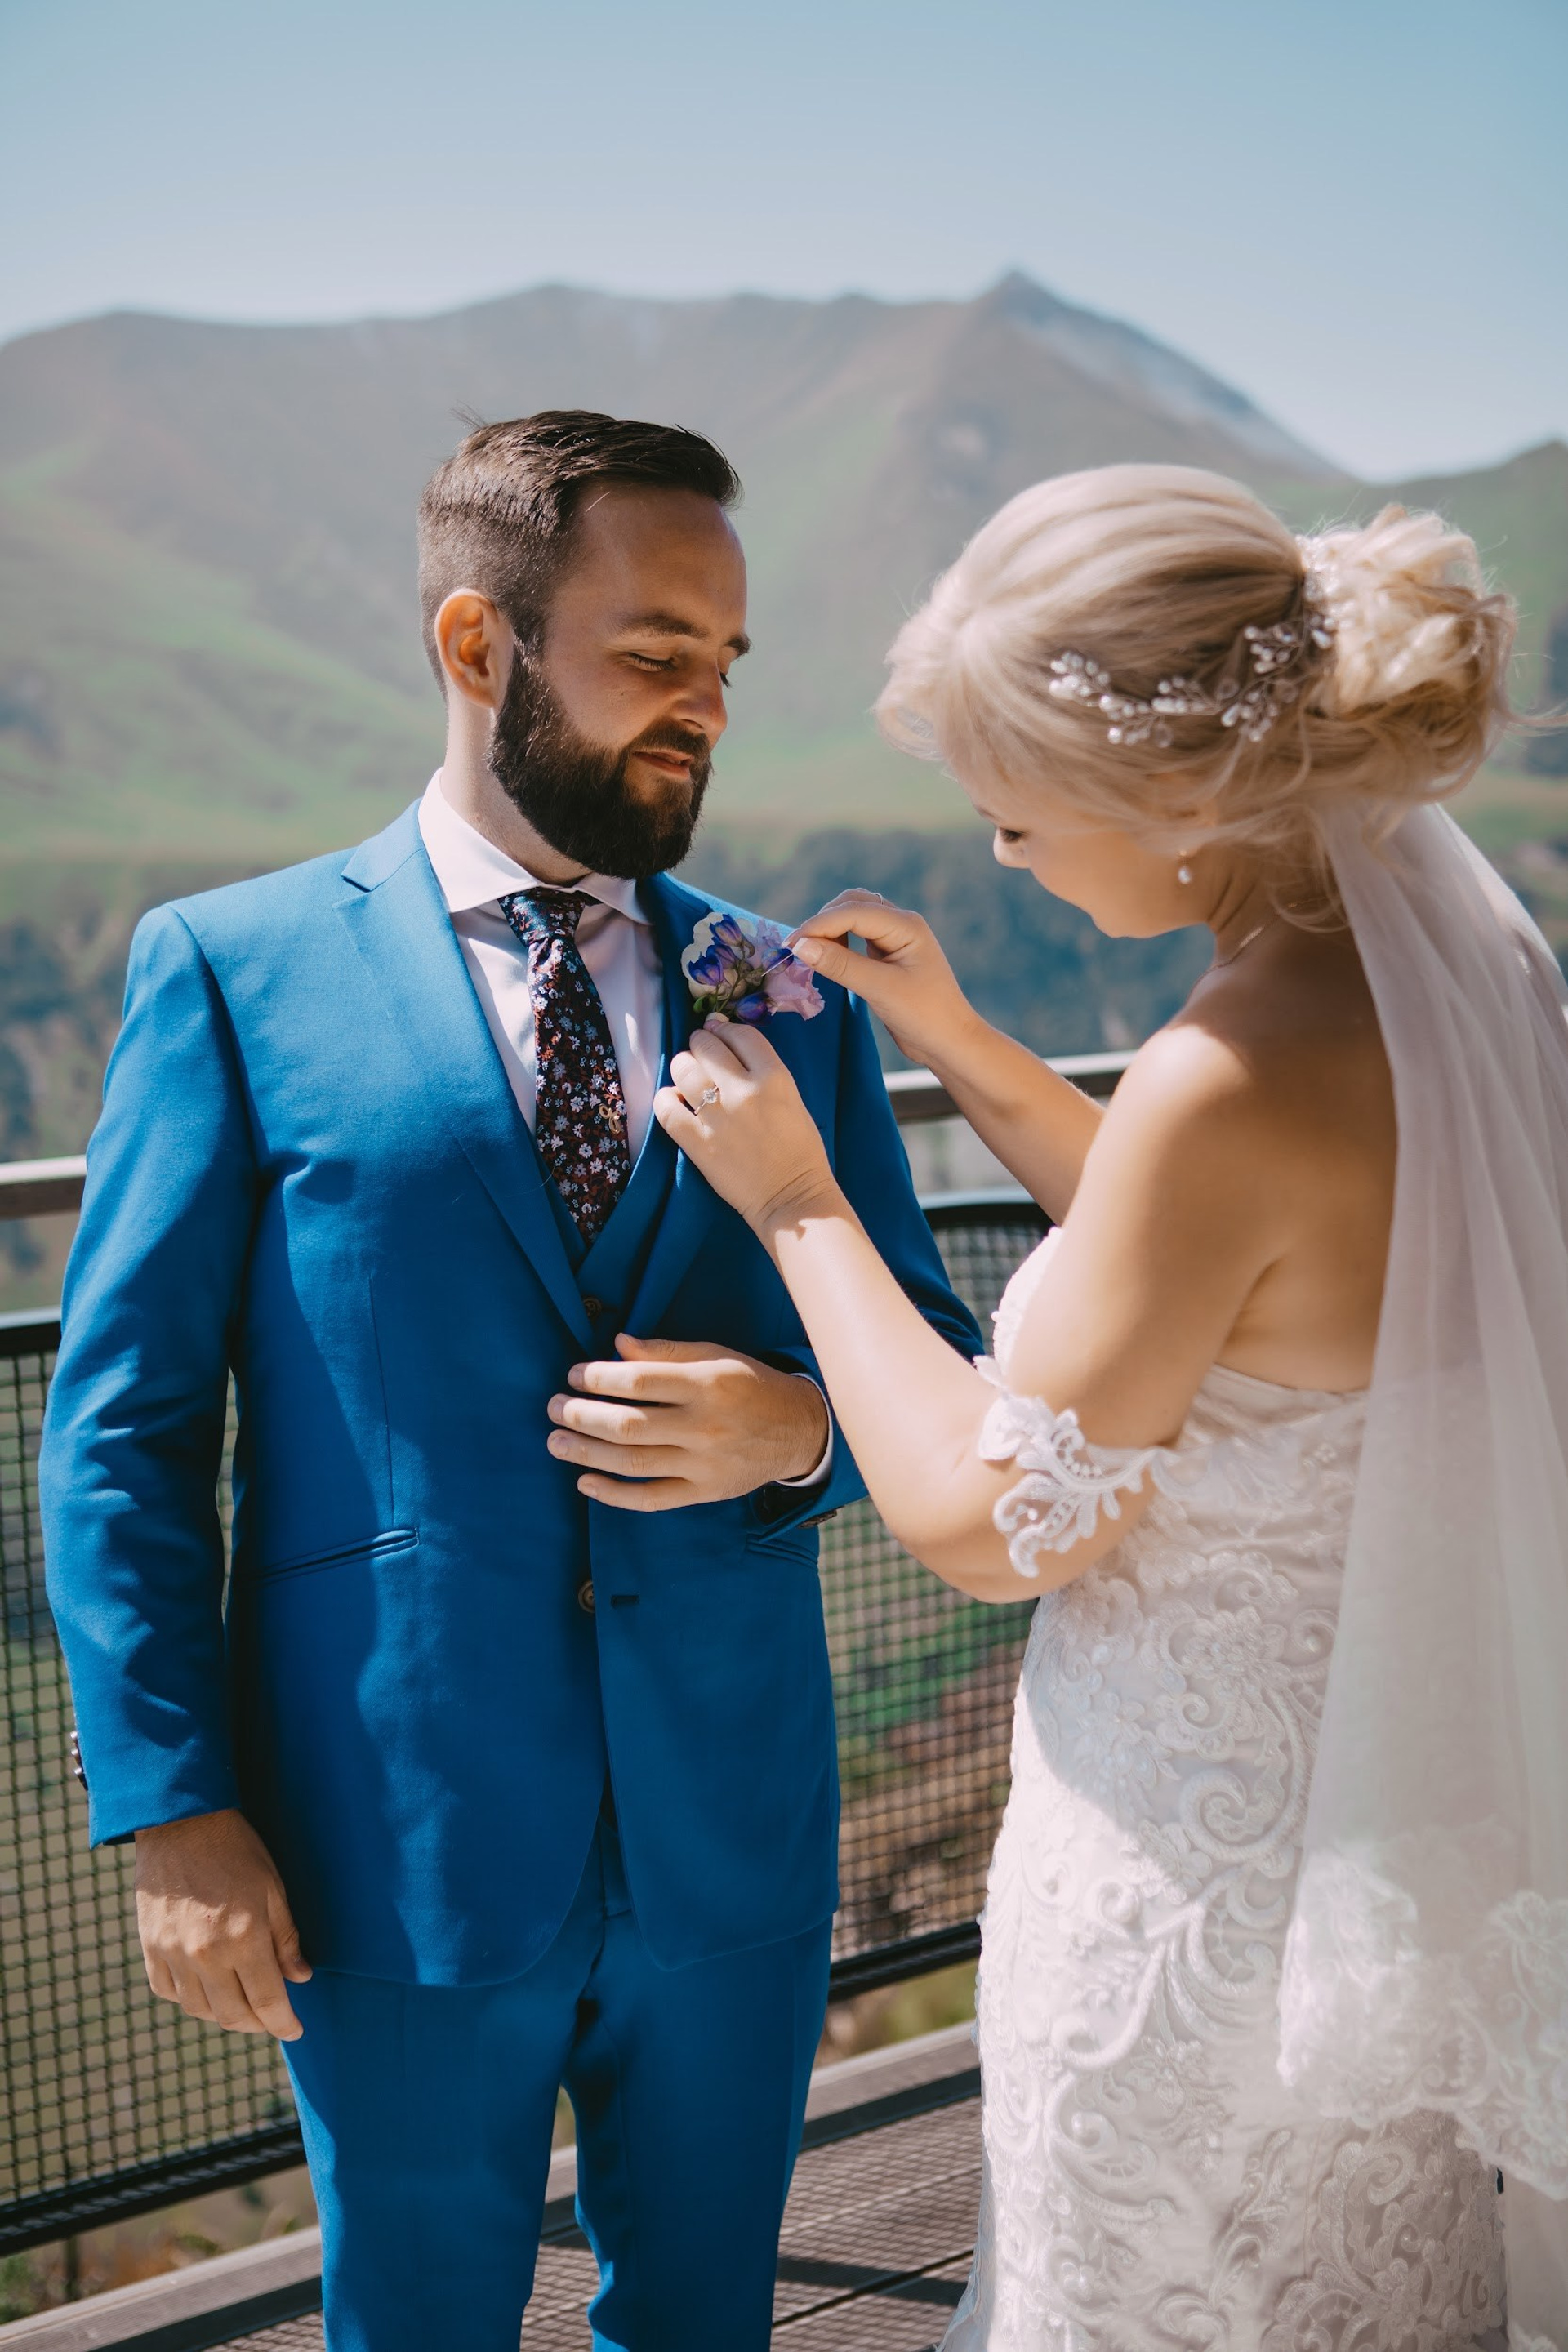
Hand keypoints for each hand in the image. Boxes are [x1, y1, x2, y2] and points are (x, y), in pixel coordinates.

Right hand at [134, 1808, 310, 2039]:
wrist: (180, 1823)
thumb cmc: (235, 1850)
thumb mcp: (273, 1888)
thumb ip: (286, 1938)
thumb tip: (300, 1978)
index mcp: (243, 1938)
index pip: (267, 2002)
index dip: (283, 2023)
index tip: (295, 2031)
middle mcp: (206, 1955)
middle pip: (233, 2015)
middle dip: (258, 2024)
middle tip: (272, 2018)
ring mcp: (173, 1954)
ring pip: (200, 2010)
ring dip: (225, 2014)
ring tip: (242, 2003)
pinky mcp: (150, 1949)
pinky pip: (170, 1993)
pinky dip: (191, 2000)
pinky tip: (207, 1989)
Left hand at [548, 1335, 829, 1512]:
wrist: (797, 1429)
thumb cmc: (749, 1384)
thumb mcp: (715, 1355)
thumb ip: (665, 1351)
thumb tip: (617, 1345)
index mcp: (707, 1384)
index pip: (639, 1381)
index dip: (598, 1378)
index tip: (575, 1375)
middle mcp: (705, 1426)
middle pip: (629, 1425)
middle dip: (581, 1416)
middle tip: (554, 1408)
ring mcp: (704, 1464)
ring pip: (634, 1462)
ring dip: (587, 1453)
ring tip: (556, 1443)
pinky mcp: (705, 1492)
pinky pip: (652, 1499)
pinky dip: (615, 1495)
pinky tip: (586, 1483)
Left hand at [654, 1019, 835, 1231]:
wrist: (792, 1198)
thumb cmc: (800, 1150)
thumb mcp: (792, 1099)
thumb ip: (763, 1072)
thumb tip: (729, 1046)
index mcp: (774, 1078)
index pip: (741, 1035)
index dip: (726, 1030)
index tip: (719, 1034)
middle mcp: (743, 1091)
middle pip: (707, 1046)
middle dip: (701, 1044)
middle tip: (701, 1052)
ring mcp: (717, 1116)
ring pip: (683, 1070)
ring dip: (682, 1067)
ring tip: (687, 1076)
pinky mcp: (697, 1142)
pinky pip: (666, 1107)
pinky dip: (666, 1099)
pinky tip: (674, 1101)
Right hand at [788, 892, 976, 1070]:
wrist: (950, 1042)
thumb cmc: (924, 1016)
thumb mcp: (880, 989)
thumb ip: (841, 965)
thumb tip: (801, 946)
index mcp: (906, 925)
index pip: (853, 912)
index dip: (818, 925)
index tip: (790, 945)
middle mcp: (900, 925)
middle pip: (851, 905)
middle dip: (822, 922)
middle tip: (796, 949)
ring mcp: (894, 939)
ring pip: (853, 918)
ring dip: (829, 929)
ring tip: (807, 952)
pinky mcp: (887, 956)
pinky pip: (856, 937)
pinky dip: (837, 942)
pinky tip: (825, 957)